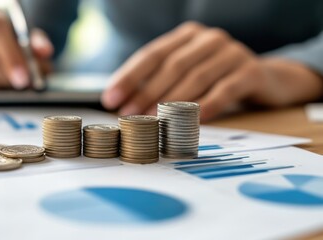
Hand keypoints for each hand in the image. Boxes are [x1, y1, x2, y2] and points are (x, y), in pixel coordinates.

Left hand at [101, 22, 322, 120]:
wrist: (265, 78)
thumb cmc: (215, 78)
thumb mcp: (188, 74)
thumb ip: (160, 82)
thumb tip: (124, 103)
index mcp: (187, 36)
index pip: (151, 54)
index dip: (129, 77)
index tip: (111, 99)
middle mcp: (208, 39)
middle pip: (172, 66)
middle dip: (147, 92)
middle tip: (130, 114)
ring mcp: (231, 53)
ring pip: (196, 77)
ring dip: (173, 101)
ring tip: (154, 121)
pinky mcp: (251, 71)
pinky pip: (225, 89)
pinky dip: (208, 104)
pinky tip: (195, 120)